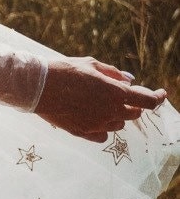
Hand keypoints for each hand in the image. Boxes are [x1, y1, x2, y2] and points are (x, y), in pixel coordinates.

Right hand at [36, 57, 165, 142]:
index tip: (161, 93)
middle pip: (134, 114)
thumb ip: (113, 73)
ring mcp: (97, 125)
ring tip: (100, 102)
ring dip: (117, 114)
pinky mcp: (83, 133)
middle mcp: (110, 112)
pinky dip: (103, 126)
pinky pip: (103, 134)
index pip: (147, 100)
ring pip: (118, 124)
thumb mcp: (90, 64)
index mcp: (115, 93)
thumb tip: (129, 80)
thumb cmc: (64, 70)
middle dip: (133, 104)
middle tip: (122, 94)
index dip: (158, 97)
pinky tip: (92, 116)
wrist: (37, 86)